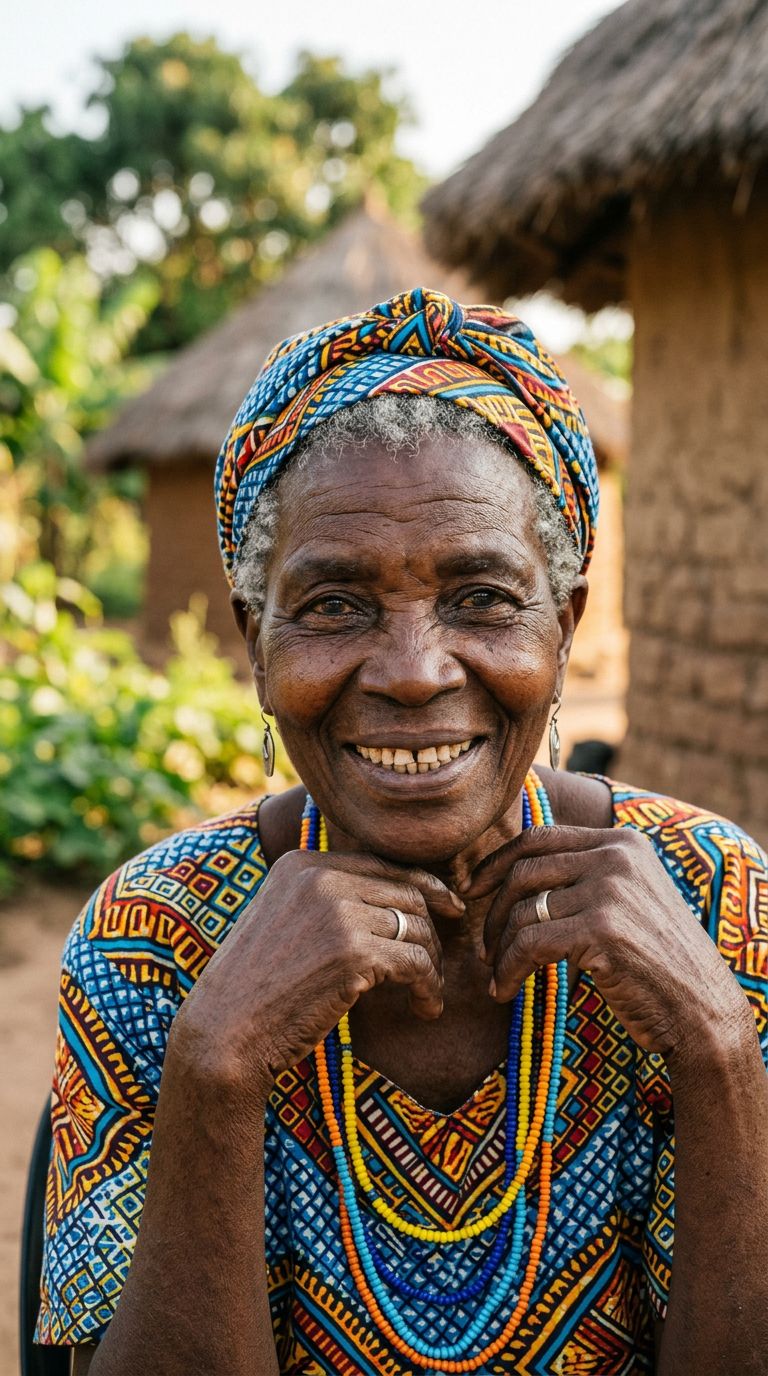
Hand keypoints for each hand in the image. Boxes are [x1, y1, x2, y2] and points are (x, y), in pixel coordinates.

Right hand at [171, 850, 463, 1096]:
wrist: (225, 1031)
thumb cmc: (256, 988)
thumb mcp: (284, 922)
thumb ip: (327, 900)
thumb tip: (397, 901)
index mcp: (301, 863)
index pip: (382, 865)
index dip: (424, 887)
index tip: (449, 909)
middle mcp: (319, 876)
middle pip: (406, 892)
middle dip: (432, 929)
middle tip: (438, 964)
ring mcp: (336, 911)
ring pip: (415, 927)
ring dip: (431, 964)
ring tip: (428, 993)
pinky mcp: (353, 952)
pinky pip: (416, 962)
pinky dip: (429, 988)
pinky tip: (426, 1008)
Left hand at [464, 825, 747, 1059]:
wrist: (701, 1008)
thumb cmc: (656, 962)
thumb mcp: (627, 900)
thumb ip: (584, 877)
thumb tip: (512, 872)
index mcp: (622, 842)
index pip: (540, 838)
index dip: (497, 863)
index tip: (471, 890)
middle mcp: (616, 857)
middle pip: (524, 871)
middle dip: (493, 911)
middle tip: (484, 947)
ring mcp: (610, 890)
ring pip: (523, 910)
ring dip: (500, 949)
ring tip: (497, 975)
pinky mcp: (601, 929)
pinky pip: (529, 944)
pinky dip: (508, 969)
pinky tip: (504, 990)